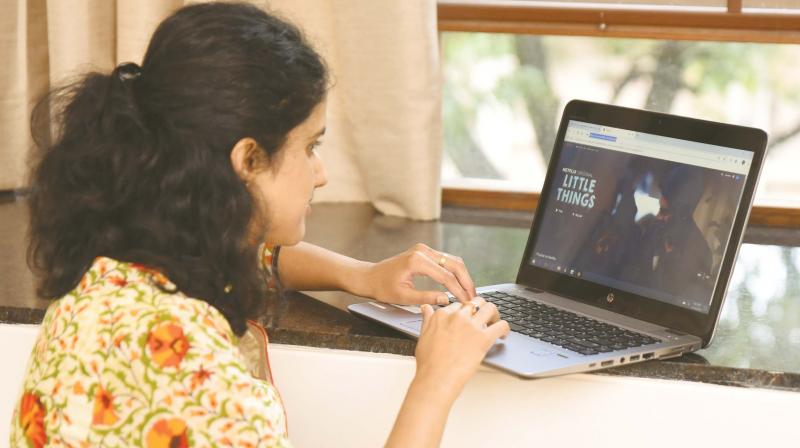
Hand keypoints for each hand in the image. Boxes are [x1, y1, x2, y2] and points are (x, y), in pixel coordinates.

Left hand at [355, 243, 476, 304]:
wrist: (370, 277)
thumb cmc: (383, 288)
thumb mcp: (403, 297)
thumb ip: (426, 298)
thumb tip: (446, 299)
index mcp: (417, 261)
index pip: (446, 276)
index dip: (459, 290)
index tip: (466, 302)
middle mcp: (422, 251)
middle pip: (454, 263)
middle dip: (466, 281)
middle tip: (473, 297)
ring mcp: (424, 249)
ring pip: (453, 260)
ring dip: (463, 276)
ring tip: (469, 292)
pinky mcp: (424, 251)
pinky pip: (446, 260)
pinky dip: (455, 271)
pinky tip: (459, 284)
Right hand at [414, 297, 509, 394]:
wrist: (436, 379)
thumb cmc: (429, 364)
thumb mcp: (423, 336)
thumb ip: (427, 319)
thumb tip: (427, 308)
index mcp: (442, 315)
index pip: (458, 305)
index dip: (465, 312)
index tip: (469, 320)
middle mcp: (457, 317)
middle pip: (475, 303)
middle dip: (481, 309)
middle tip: (484, 319)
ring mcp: (471, 326)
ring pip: (490, 308)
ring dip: (495, 315)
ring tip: (495, 323)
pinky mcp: (484, 338)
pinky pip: (501, 325)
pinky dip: (505, 329)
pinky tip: (503, 335)